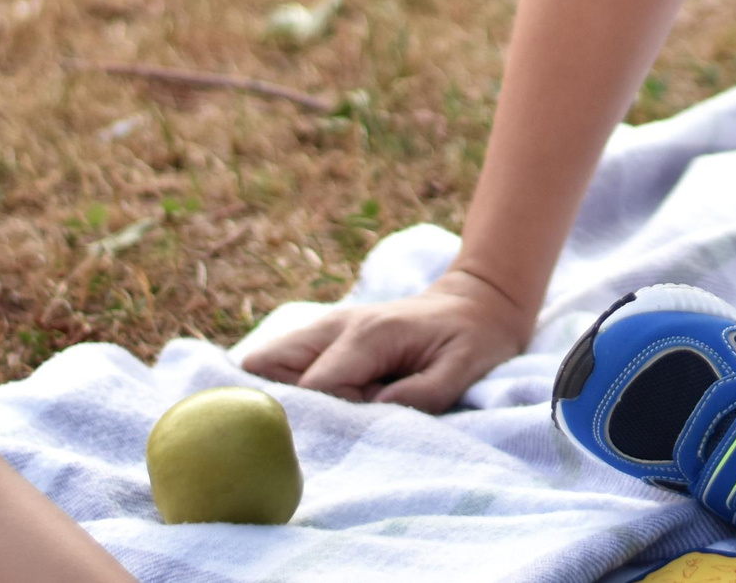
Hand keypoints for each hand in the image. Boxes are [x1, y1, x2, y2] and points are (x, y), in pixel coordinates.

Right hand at [242, 267, 531, 411]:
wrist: (472, 304)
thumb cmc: (470, 339)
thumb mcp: (463, 369)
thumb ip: (422, 394)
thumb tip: (372, 416)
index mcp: (369, 334)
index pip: (315, 385)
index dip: (328, 417)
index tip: (354, 430)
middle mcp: (334, 327)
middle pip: (265, 370)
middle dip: (286, 407)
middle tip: (330, 425)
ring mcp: (321, 331)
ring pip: (262, 368)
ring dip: (284, 398)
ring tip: (332, 412)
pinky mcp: (318, 341)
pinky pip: (278, 368)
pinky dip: (287, 391)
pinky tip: (322, 404)